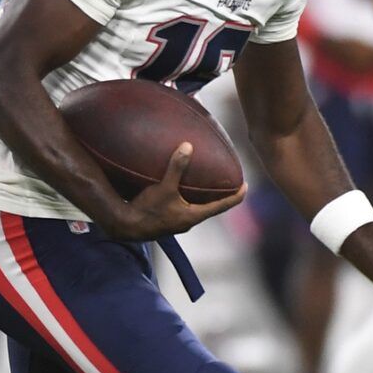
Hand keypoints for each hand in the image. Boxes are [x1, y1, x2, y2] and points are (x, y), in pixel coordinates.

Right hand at [102, 144, 245, 242]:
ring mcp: (177, 223)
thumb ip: (176, 167)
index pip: (223, 206)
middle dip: (219, 197)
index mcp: (194, 215)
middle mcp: (188, 221)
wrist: (125, 226)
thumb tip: (188, 146)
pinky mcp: (166, 222)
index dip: (236, 196)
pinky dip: (186, 199)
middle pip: (210, 209)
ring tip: (204, 185)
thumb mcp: (163, 187)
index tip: (246, 186)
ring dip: (201, 198)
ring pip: (195, 209)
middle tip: (228, 184)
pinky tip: (178, 190)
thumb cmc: (147, 209)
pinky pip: (182, 209)